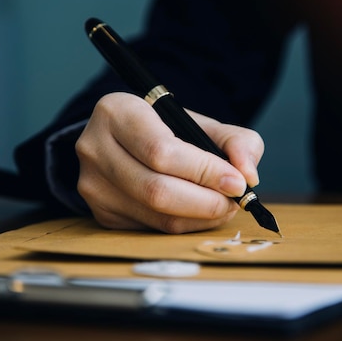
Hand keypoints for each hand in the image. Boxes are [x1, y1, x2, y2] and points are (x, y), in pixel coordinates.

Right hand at [75, 92, 263, 232]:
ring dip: (201, 217)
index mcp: (117, 112)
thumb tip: (248, 174)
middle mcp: (95, 147)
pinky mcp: (101, 213)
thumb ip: (236, 140)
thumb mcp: (201, 122)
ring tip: (224, 205)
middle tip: (235, 200)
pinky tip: (200, 212)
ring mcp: (94, 185)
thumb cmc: (168, 129)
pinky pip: (152, 228)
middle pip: (157, 190)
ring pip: (157, 215)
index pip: (161, 151)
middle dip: (207, 201)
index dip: (204, 171)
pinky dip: (185, 224)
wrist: (126, 141)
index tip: (237, 182)